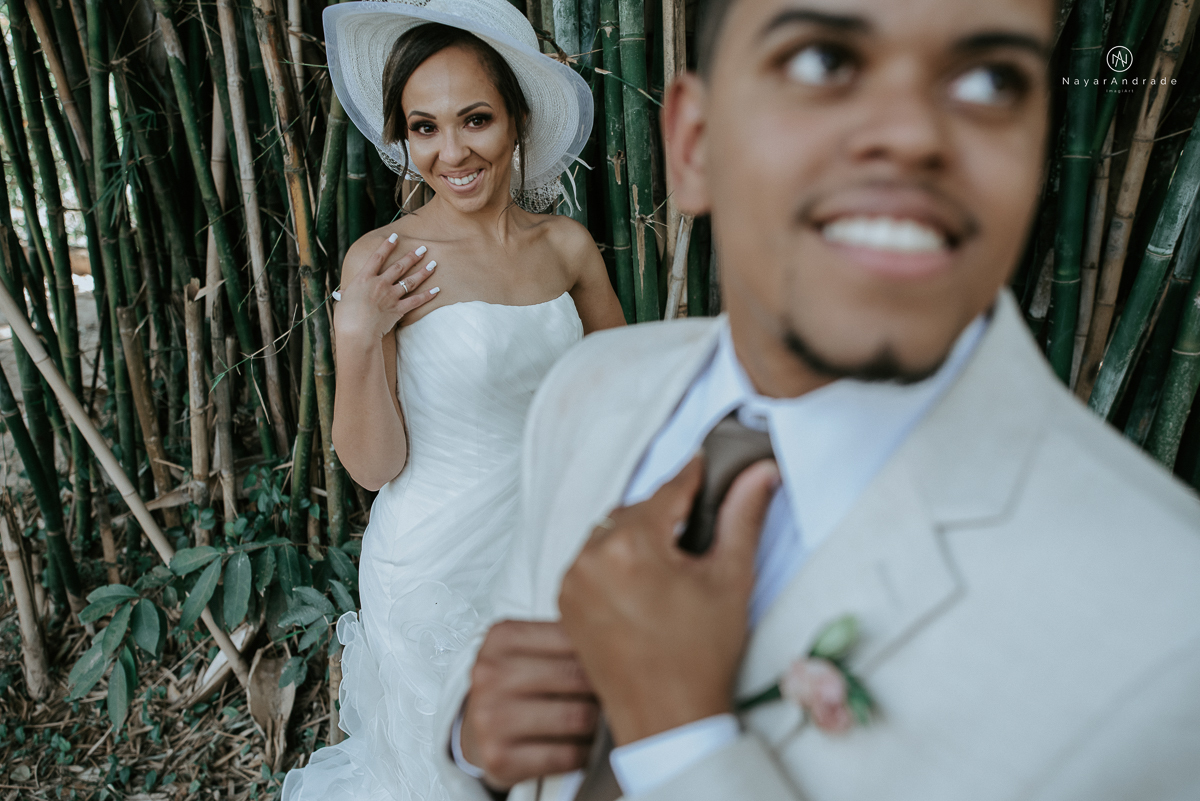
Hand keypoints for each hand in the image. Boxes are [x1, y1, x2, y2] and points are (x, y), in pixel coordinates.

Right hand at [333, 234, 437, 341]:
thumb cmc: (345, 318)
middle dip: (412, 256)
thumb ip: (347, 294)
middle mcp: (379, 284)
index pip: (377, 257)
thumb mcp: (344, 301)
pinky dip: (427, 295)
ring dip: (423, 271)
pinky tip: (436, 289)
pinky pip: (416, 300)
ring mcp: (390, 296)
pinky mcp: (398, 309)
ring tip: (433, 264)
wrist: (356, 332)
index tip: (395, 237)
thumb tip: (342, 295)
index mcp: (364, 279)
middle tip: (423, 248)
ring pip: (410, 280)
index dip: (387, 246)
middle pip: (399, 266)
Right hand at [460, 620, 598, 789]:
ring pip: (578, 717)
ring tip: (590, 720)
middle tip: (607, 694)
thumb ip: (564, 639)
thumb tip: (621, 643)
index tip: (614, 662)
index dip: (600, 652)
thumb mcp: (527, 649)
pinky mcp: (501, 758)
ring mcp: (492, 718)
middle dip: (600, 688)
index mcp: (502, 639)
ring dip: (594, 723)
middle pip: (577, 676)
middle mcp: (491, 676)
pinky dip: (583, 753)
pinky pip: (568, 755)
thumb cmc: (513, 688)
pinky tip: (578, 746)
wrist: (477, 732)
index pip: (570, 637)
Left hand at [558, 456, 778, 746]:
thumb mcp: (731, 579)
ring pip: (610, 532)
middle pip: (636, 510)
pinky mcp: (565, 602)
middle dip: (666, 514)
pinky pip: (590, 560)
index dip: (693, 477)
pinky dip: (614, 559)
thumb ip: (743, 517)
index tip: (706, 464)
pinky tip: (642, 579)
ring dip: (637, 535)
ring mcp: (573, 581)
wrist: (667, 718)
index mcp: (633, 546)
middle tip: (697, 526)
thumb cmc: (701, 656)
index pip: (668, 491)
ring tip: (670, 560)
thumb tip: (758, 473)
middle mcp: (593, 557)